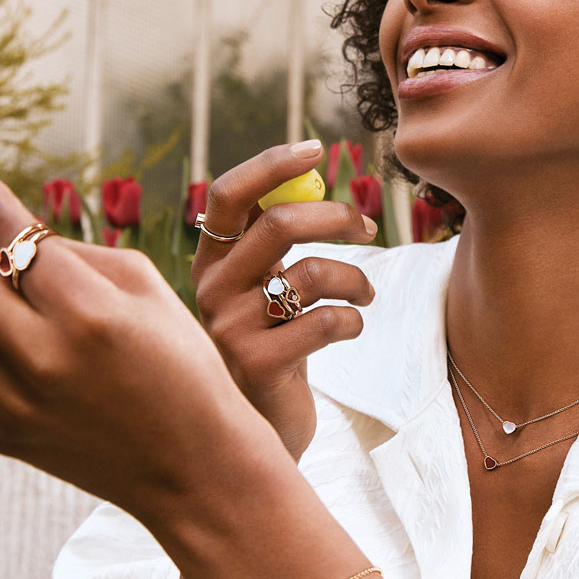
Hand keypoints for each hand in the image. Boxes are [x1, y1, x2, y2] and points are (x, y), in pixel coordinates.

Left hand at [0, 172, 275, 519]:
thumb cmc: (183, 368)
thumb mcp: (148, 291)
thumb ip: (75, 254)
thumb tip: (10, 226)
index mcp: (90, 315)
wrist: (194, 470)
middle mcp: (41, 360)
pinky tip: (10, 329)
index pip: (12, 238)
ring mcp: (12, 404)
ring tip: (4, 282)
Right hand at [192, 142, 377, 458]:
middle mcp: (210, 291)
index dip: (271, 164)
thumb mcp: (264, 291)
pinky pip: (325, 321)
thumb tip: (315, 180)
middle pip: (279, 224)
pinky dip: (353, 318)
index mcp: (210, 263)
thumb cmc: (274, 348)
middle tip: (368, 223)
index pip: (228, 195)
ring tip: (366, 294)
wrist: (262, 429)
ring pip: (310, 272)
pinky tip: (353, 327)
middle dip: (336, 215)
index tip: (317, 149)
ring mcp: (230, 330)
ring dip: (356, 276)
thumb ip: (272, 243)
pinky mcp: (258, 366)